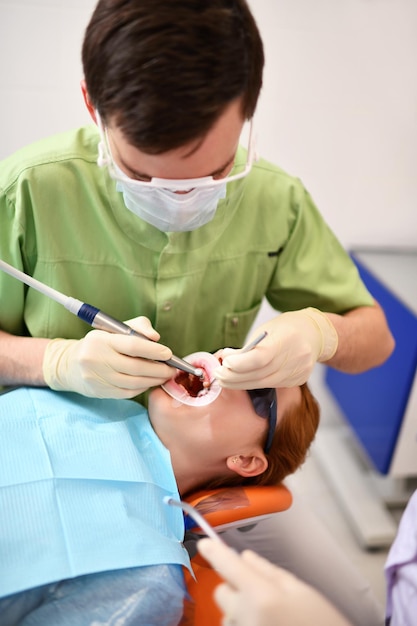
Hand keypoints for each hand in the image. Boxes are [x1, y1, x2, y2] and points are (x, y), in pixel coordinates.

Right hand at [42, 316, 173, 398]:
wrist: (71, 364)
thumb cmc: (101, 343)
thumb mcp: (115, 329)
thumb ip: (138, 327)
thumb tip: (156, 338)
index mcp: (101, 340)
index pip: (132, 345)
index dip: (153, 350)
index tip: (168, 354)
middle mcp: (95, 359)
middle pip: (135, 367)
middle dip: (158, 369)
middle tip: (172, 369)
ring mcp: (96, 378)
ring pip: (133, 383)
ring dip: (153, 380)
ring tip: (164, 376)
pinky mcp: (99, 392)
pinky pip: (127, 393)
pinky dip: (142, 388)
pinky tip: (150, 382)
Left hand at [198, 538, 351, 625]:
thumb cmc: (323, 623)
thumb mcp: (300, 591)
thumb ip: (268, 571)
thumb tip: (246, 556)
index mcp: (262, 596)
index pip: (227, 566)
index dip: (214, 551)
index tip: (205, 543)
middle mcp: (247, 616)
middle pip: (222, 591)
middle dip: (234, 586)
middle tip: (259, 589)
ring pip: (227, 613)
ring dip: (239, 609)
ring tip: (269, 614)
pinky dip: (243, 621)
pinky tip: (266, 623)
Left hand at [214, 308, 337, 388]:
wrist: (314, 334)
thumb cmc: (286, 328)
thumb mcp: (265, 330)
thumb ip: (248, 347)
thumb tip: (226, 359)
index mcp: (287, 338)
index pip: (261, 358)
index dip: (240, 364)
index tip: (225, 363)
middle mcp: (295, 357)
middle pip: (259, 374)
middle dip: (234, 377)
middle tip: (218, 374)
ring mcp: (297, 372)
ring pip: (263, 384)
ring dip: (240, 383)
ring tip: (225, 379)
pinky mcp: (297, 381)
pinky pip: (271, 385)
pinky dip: (254, 383)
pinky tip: (242, 380)